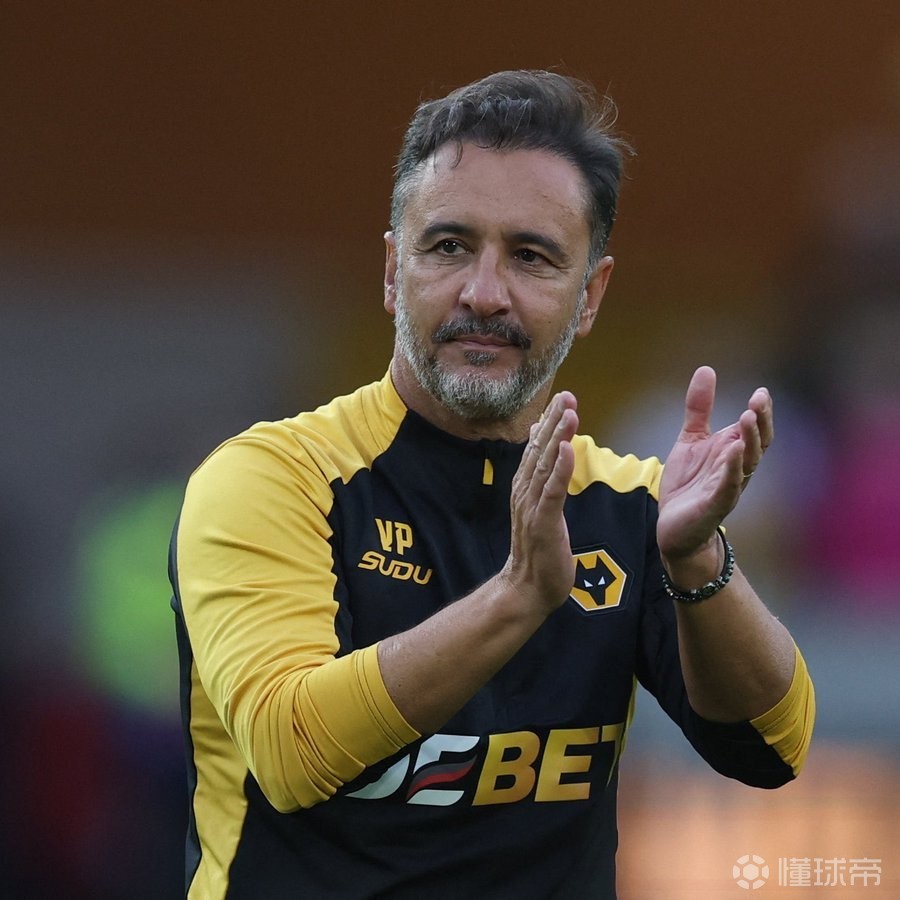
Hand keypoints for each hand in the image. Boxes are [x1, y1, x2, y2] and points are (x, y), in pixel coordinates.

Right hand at [500, 392, 577, 614]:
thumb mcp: (541, 507)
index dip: (549, 421)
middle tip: (566, 395)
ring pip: (545, 465)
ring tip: (569, 412)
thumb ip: (542, 476)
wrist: (527, 589)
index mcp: (525, 487)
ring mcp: (532, 507)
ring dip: (557, 436)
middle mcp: (525, 492)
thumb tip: (544, 445)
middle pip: (540, 449)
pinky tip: (568, 448)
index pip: (538, 448)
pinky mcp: (543, 523)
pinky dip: (560, 468)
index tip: (561, 398)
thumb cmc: (538, 550)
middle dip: (554, 420)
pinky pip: (552, 491)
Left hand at [657, 366, 772, 561]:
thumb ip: (699, 408)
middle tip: (758, 401)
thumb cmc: (688, 484)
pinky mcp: (713, 505)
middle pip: (757, 444)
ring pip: (746, 464)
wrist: (674, 528)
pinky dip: (731, 470)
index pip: (754, 430)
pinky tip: (731, 452)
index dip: (761, 412)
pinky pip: (727, 487)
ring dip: (748, 442)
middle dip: (760, 423)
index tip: (762, 392)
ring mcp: (727, 488)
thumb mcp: (690, 439)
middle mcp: (736, 469)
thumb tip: (707, 369)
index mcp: (732, 452)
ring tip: (747, 418)